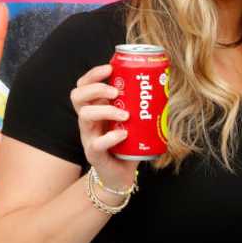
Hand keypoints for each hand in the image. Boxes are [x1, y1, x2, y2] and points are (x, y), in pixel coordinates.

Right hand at [70, 64, 138, 193]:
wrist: (121, 174)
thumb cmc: (127, 143)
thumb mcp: (132, 119)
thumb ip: (140, 104)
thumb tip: (164, 82)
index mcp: (95, 108)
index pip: (84, 85)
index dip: (93, 74)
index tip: (110, 68)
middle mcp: (88, 120)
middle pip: (77, 96)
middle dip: (96, 88)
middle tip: (115, 92)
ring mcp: (88, 137)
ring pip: (84, 116)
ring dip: (106, 111)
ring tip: (125, 114)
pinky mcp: (94, 154)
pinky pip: (96, 144)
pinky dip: (110, 137)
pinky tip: (123, 134)